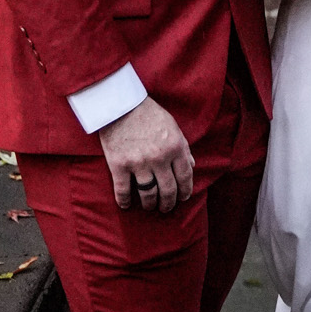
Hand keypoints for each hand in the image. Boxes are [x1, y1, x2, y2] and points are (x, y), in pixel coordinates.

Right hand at [99, 95, 194, 212]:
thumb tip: (191, 166)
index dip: (185, 191)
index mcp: (175, 147)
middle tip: (166, 208)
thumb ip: (183, 147)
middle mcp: (159, 157)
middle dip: (169, 203)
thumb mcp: (172, 126)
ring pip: (148, 194)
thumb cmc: (148, 113)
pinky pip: (123, 191)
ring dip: (150, 204)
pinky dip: (125, 201)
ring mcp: (139, 163)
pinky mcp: (119, 165)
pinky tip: (127, 205)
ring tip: (149, 206)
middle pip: (168, 190)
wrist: (120, 104)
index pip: (185, 177)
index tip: (183, 198)